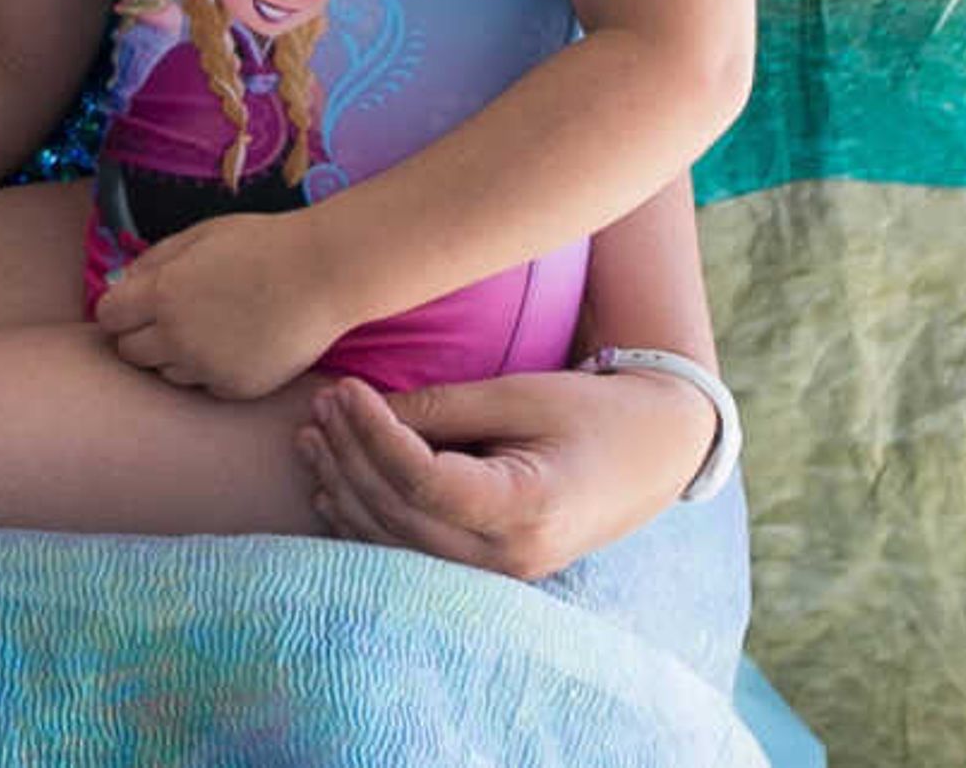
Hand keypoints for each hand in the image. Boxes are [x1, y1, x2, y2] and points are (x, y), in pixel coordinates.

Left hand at [91, 213, 343, 398]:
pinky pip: (205, 386)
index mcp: (162, 293)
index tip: (137, 304)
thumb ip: (153, 261)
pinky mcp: (235, 389)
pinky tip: (237, 343)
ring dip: (176, 355)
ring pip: (166, 373)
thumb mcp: (200, 235)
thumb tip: (122, 285)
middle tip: (172, 317)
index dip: (119, 309)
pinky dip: (211, 371)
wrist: (323, 274)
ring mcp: (206, 368)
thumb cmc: (262, 245)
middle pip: (129, 352)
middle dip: (141, 335)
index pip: (107, 318)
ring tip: (212, 327)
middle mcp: (177, 337)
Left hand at [295, 369, 697, 578]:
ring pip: (395, 545)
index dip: (374, 435)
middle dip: (349, 459)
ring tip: (312, 435)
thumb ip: (446, 407)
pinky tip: (331, 484)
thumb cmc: (593, 413)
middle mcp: (510, 557)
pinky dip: (364, 522)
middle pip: (401, 517)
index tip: (344, 389)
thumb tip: (368, 409)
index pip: (425, 482)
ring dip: (344, 491)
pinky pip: (410, 554)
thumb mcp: (523, 394)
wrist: (654, 456)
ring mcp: (498, 576)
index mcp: (528, 508)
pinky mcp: (486, 573)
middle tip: (319, 404)